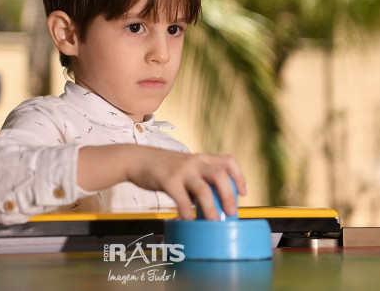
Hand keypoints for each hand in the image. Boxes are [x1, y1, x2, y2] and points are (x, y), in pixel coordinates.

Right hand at [125, 146, 246, 220]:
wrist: (136, 159)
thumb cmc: (162, 166)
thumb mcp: (184, 166)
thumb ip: (198, 179)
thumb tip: (211, 204)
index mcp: (201, 158)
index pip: (228, 161)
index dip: (240, 177)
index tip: (243, 193)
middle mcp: (194, 162)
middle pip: (220, 175)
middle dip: (230, 195)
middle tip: (232, 212)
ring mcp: (181, 170)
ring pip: (204, 190)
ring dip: (211, 209)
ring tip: (214, 222)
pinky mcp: (168, 180)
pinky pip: (183, 200)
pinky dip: (188, 213)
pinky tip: (187, 220)